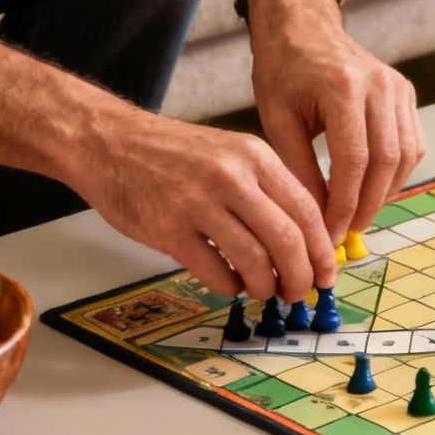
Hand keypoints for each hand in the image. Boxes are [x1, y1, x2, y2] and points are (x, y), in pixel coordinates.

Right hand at [83, 114, 334, 301]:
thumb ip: (265, 190)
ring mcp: (199, 203)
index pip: (307, 210)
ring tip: (263, 291)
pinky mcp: (169, 229)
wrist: (108, 142)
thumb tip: (304, 242)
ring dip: (266, 286)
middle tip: (299, 292)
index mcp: (254, 156)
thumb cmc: (171, 154)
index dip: (322, 251)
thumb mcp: (229, 153)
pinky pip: (215, 272)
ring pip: (255, 261)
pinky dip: (230, 286)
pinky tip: (229, 282)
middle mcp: (231, 176)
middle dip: (301, 276)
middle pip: (288, 240)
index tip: (326, 273)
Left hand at [247, 0, 424, 240]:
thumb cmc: (283, 70)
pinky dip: (395, 173)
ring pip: (406, 157)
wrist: (302, 27)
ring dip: (384, 193)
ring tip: (358, 214)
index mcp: (342, 87)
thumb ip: (299, 170)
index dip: (345, 204)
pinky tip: (372, 188)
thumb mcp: (278, 120)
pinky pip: (412, 144)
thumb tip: (317, 219)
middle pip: (386, 162)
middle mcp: (379, 85)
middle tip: (345, 231)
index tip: (330, 232)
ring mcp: (397, 87)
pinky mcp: (405, 93)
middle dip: (367, 205)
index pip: (354, 161)